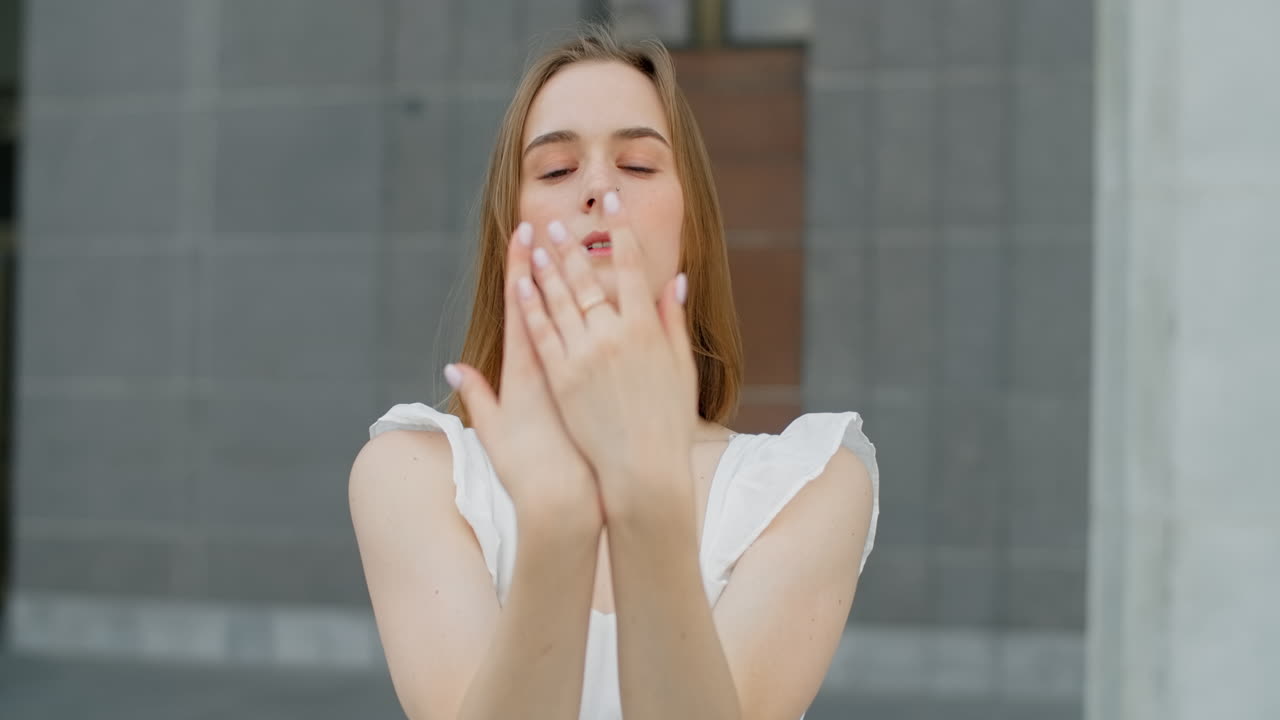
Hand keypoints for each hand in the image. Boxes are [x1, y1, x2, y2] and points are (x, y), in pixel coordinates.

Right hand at [445, 223, 602, 534]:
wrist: (568, 502)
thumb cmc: (528, 469)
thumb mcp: (495, 430)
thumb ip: (478, 396)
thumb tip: (455, 368)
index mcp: (528, 370)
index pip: (524, 306)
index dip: (521, 269)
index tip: (523, 235)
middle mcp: (560, 364)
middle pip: (557, 300)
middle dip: (553, 258)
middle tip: (553, 219)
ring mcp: (588, 373)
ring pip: (590, 314)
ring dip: (587, 276)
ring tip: (589, 240)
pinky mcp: (611, 387)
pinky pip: (620, 340)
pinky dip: (622, 313)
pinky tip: (627, 287)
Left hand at [516, 192, 698, 514]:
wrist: (641, 469)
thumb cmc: (667, 421)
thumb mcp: (681, 368)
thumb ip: (673, 321)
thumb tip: (675, 280)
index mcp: (646, 329)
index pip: (631, 267)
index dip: (620, 230)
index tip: (612, 201)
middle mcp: (613, 335)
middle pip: (588, 278)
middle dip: (572, 245)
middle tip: (557, 221)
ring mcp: (583, 355)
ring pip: (560, 299)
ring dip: (546, 266)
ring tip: (536, 241)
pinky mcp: (560, 378)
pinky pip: (541, 333)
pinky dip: (530, 306)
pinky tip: (520, 284)